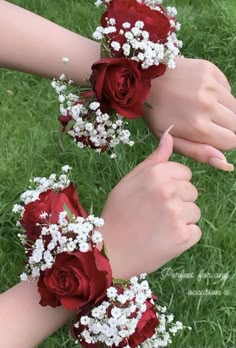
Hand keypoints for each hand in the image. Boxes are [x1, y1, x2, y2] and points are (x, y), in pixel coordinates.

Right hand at [100, 127, 200, 278]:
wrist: (111, 250)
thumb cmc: (117, 213)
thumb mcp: (130, 180)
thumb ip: (153, 159)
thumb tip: (169, 134)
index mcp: (156, 174)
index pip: (185, 174)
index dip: (172, 185)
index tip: (156, 196)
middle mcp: (169, 191)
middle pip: (192, 192)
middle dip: (178, 201)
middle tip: (156, 213)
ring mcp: (177, 214)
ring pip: (195, 212)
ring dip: (181, 219)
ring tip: (159, 226)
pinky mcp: (183, 237)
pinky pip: (195, 231)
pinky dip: (183, 237)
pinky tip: (165, 238)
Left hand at [144, 57, 235, 170]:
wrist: (145, 80)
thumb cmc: (156, 114)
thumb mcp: (170, 139)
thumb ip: (198, 152)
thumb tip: (224, 163)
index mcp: (198, 127)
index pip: (231, 141)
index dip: (221, 142)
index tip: (209, 137)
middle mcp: (208, 106)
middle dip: (225, 128)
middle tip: (206, 123)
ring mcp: (211, 87)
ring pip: (235, 107)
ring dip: (224, 112)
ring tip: (203, 110)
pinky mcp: (211, 71)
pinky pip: (228, 89)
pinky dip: (219, 95)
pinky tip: (201, 95)